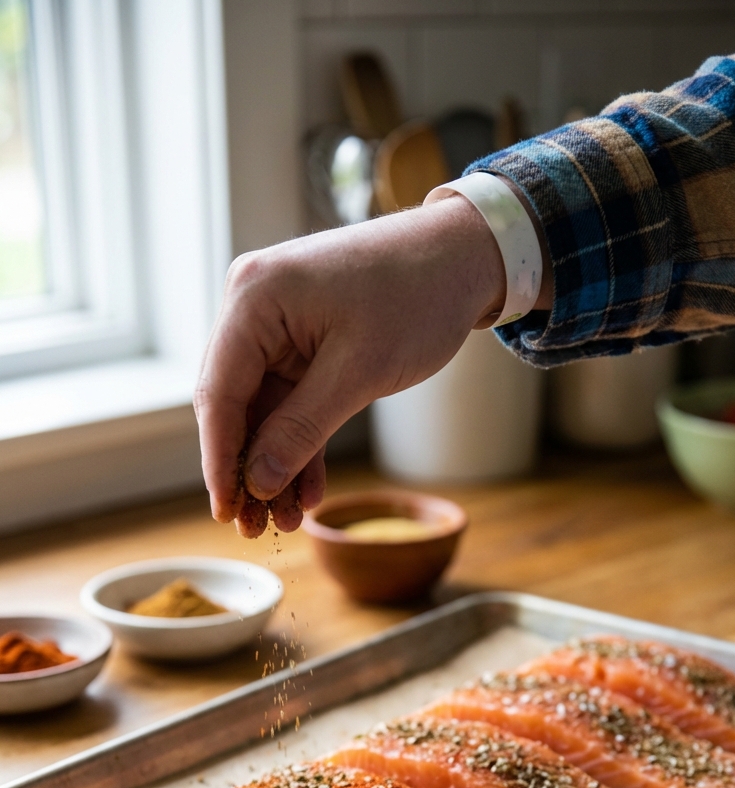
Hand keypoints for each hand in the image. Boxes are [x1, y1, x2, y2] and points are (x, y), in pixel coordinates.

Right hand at [194, 195, 507, 534]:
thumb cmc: (416, 298)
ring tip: (285, 521)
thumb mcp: (360, 371)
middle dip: (247, 470)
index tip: (226, 512)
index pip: (218, 393)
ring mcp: (277, 326)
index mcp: (254, 300)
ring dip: (275, 466)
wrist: (463, 257)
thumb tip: (257, 481)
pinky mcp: (303, 343)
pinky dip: (301, 444)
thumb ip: (303, 428)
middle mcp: (253, 309)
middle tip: (254, 529)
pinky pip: (292, 403)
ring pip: (264, 412)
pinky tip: (309, 491)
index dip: (219, 459)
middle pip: (234, 405)